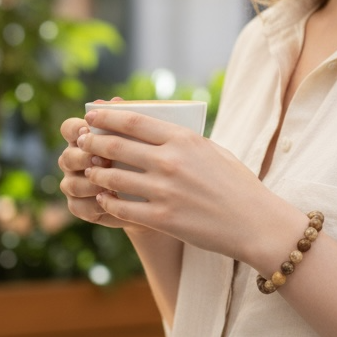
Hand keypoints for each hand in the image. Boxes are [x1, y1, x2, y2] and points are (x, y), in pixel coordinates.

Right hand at [58, 101, 143, 232]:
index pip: (68, 128)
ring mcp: (73, 183)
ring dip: (90, 184)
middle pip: (67, 157)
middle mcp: (73, 160)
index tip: (88, 129)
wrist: (153, 192)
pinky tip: (112, 203)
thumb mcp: (141, 138)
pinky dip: (95, 205)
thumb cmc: (145, 157)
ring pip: (70, 184)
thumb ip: (126, 121)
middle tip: (103, 160)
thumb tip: (116, 101)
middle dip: (83, 158)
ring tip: (111, 185)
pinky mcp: (79, 205)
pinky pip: (78, 207)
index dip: (75, 129)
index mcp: (83, 138)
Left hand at [78, 106, 299, 264]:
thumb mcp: (212, 149)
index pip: (132, 121)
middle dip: (92, 142)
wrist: (255, 222)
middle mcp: (170, 162)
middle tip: (81, 142)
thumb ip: (182, 140)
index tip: (90, 114)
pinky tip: (103, 199)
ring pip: (113, 177)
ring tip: (90, 172)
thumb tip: (152, 130)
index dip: (105, 116)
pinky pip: (121, 208)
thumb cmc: (237, 184)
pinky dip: (107, 202)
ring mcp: (164, 191)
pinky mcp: (162, 218)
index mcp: (183, 139)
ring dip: (96, 173)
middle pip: (116, 146)